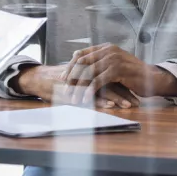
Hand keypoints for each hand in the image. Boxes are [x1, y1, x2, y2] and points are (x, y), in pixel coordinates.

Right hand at [17, 63, 140, 108]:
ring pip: (102, 89)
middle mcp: (88, 74)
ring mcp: (82, 82)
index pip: (112, 77)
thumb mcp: (78, 78)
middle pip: (111, 83)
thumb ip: (92, 80)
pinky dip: (100, 100)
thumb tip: (110, 87)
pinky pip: (89, 95)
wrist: (39, 79)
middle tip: (137, 101)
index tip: (137, 94)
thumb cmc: (60, 81)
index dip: (125, 85)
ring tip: (128, 105)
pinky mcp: (74, 90)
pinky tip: (110, 104)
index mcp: (91, 70)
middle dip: (125, 93)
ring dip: (117, 97)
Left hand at [61, 44, 176, 105]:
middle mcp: (108, 51)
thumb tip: (81, 68)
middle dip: (72, 77)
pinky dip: (90, 90)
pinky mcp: (118, 70)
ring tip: (74, 99)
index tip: (63, 78)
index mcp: (106, 48)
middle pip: (82, 62)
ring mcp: (113, 59)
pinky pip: (99, 81)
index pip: (81, 54)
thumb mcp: (114, 66)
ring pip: (89, 72)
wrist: (153, 78)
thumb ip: (100, 65)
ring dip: (79, 87)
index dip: (71, 66)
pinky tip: (86, 99)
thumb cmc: (133, 75)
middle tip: (65, 90)